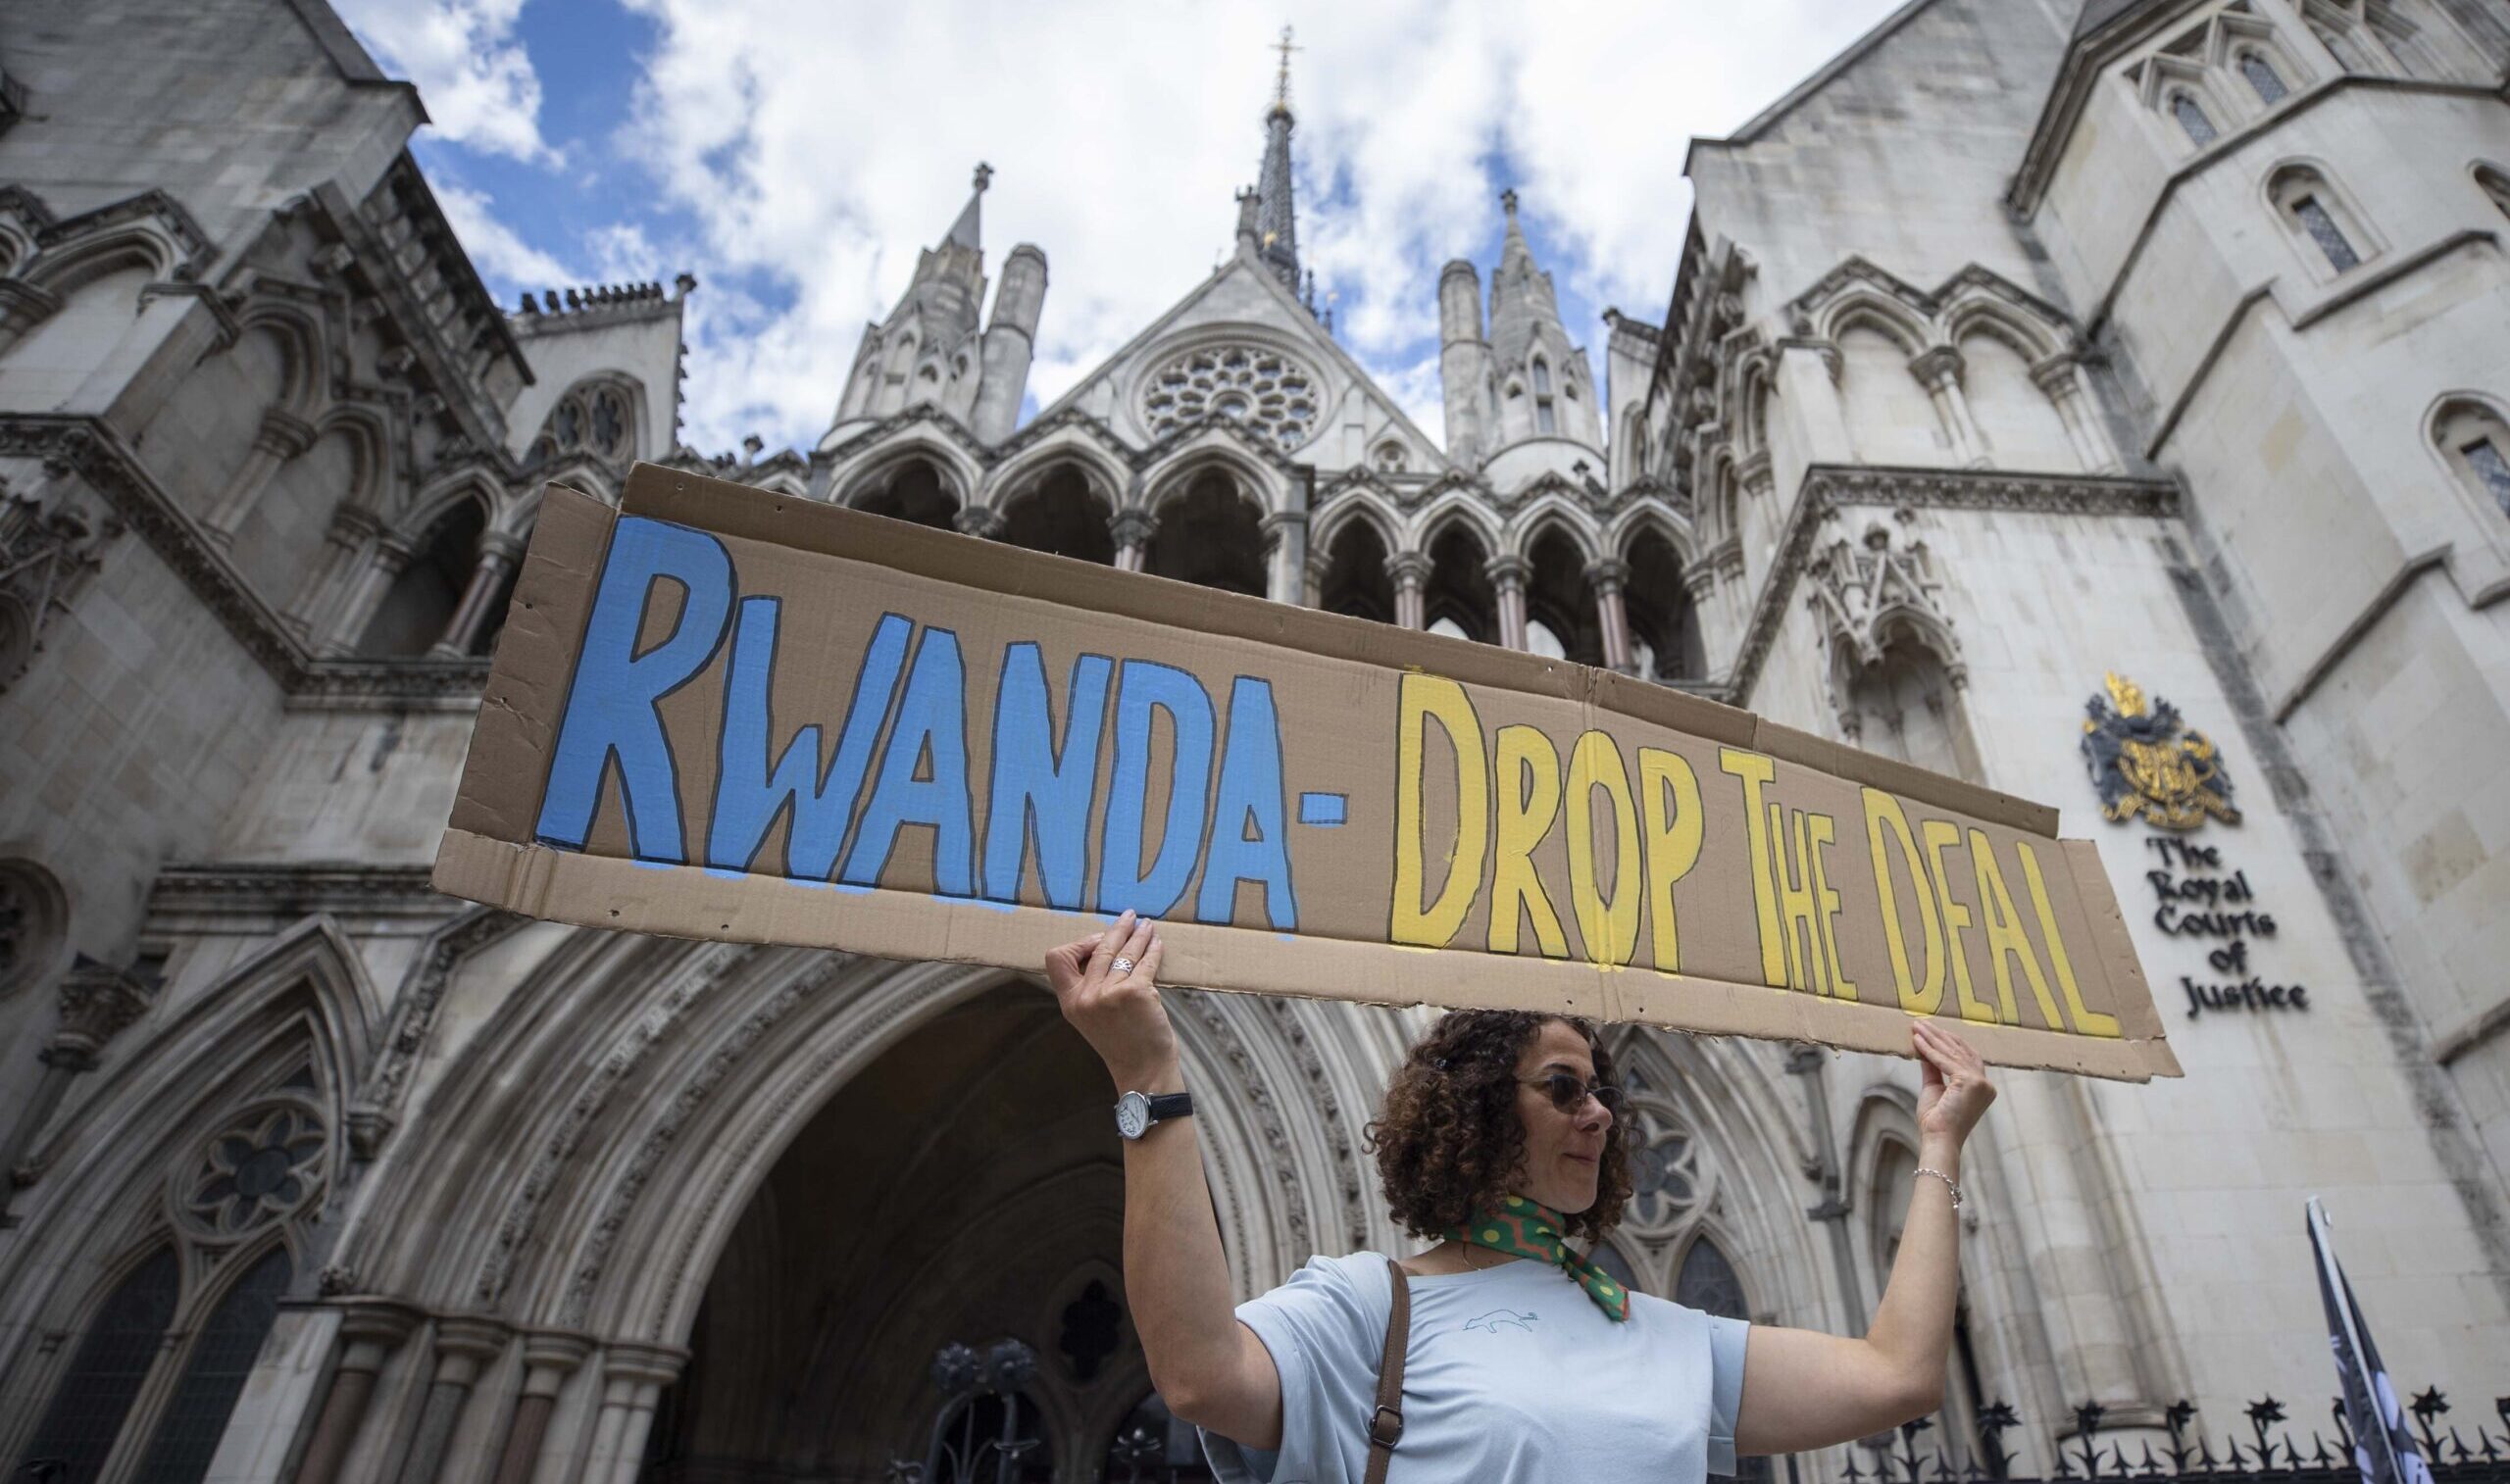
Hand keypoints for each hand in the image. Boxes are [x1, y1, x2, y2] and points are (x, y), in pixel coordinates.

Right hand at [1042, 909, 1177, 1091]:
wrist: (1144, 1070)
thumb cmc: (1123, 1042)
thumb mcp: (1091, 1018)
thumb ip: (1091, 989)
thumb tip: (1105, 947)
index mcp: (1070, 1003)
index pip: (1056, 959)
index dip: (1078, 944)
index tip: (1098, 940)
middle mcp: (1086, 997)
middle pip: (1098, 948)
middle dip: (1117, 929)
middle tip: (1129, 917)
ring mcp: (1109, 994)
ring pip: (1124, 952)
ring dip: (1139, 934)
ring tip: (1147, 926)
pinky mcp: (1135, 992)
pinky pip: (1145, 963)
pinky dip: (1153, 950)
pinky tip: (1157, 944)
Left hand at [1912, 1020, 1994, 1146]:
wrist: (1938, 1139)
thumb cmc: (1936, 1120)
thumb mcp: (1934, 1087)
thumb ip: (1933, 1067)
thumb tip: (1925, 1048)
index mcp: (1983, 1087)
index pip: (1967, 1057)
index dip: (1950, 1041)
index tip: (1933, 1029)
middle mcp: (1986, 1084)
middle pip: (1961, 1052)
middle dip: (1940, 1035)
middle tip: (1922, 1022)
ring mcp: (1981, 1083)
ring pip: (1952, 1053)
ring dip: (1932, 1038)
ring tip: (1916, 1026)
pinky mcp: (1970, 1082)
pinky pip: (1944, 1061)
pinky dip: (1929, 1050)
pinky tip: (1917, 1040)